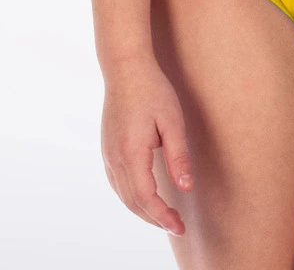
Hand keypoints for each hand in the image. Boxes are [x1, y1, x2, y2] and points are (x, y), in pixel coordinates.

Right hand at [101, 57, 193, 236]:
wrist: (125, 67)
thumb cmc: (152, 90)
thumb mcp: (172, 120)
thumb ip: (178, 155)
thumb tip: (186, 188)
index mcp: (131, 153)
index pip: (146, 198)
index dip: (163, 216)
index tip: (180, 226)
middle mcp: (115, 158)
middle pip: (132, 202)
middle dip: (154, 218)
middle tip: (176, 226)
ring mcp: (107, 154)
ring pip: (123, 195)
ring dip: (142, 210)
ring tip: (163, 216)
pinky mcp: (107, 148)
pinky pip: (117, 183)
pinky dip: (131, 197)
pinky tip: (144, 197)